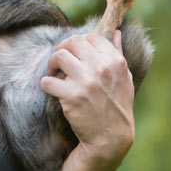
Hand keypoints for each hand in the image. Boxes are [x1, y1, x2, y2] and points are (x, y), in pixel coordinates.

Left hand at [40, 30, 134, 165]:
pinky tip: (50, 88)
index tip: (74, 53)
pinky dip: (45, 84)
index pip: (92, 37)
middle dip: (62, 49)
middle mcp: (102, 68)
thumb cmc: (117, 106)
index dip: (78, 42)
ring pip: (59, 56)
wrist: (110, 137)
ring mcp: (86, 82)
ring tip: (53, 74)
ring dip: (52, 64)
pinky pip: (48, 81)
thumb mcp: (124, 78)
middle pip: (73, 42)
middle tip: (58, 61)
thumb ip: (118, 54)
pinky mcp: (71, 96)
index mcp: (116, 62)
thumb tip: (117, 32)